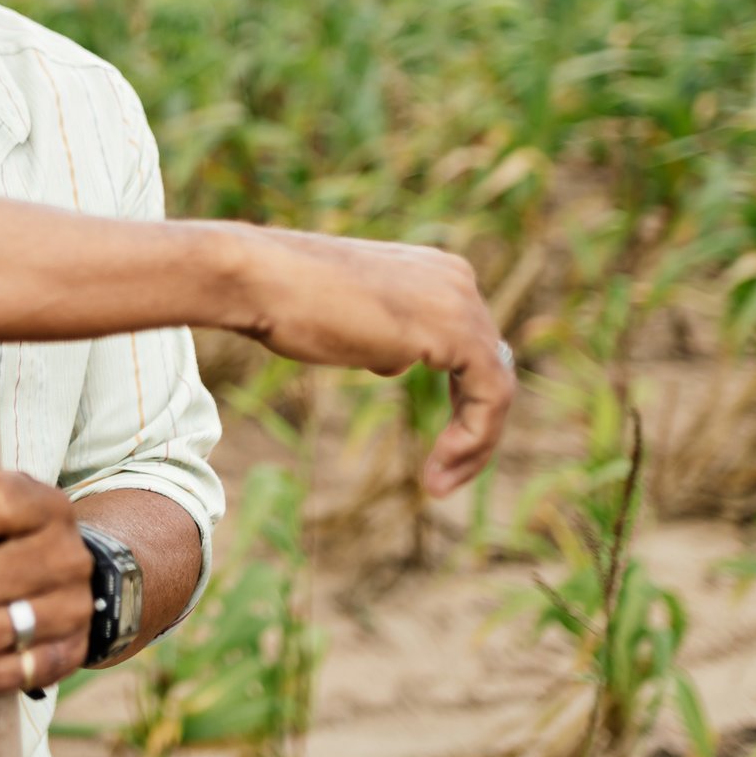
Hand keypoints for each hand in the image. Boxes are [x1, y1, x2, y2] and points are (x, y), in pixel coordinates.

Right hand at [240, 227, 515, 496]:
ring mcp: (460, 301)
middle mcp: (456, 278)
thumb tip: (396, 361)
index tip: (436, 451)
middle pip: (488, 368)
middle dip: (471, 428)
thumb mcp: (347, 320)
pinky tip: (439, 469)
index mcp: (434, 271)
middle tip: (440, 476)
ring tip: (438, 484)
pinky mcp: (456, 331)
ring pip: (497, 387)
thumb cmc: (283, 299)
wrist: (258, 280)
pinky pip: (492, 395)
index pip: (470, 347)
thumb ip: (383, 336)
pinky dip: (474, 439)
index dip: (461, 404)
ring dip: (474, 445)